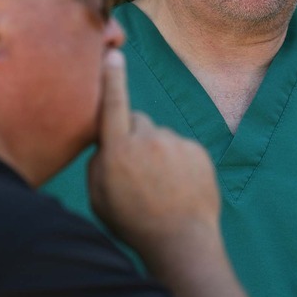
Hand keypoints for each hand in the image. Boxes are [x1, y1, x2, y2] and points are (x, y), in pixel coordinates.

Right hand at [89, 49, 219, 257]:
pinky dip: (178, 160)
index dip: (111, 78)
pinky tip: (178, 185)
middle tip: (136, 168)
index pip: (112, 104)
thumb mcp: (99, 197)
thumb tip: (108, 142)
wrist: (183, 242)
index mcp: (118, 150)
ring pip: (159, 136)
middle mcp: (148, 139)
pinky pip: (181, 146)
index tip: (112, 54)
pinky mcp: (197, 151)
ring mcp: (176, 144)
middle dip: (133, 135)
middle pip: (136, 121)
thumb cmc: (133, 222)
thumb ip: (99, 162)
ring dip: (157, 151)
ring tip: (160, 184)